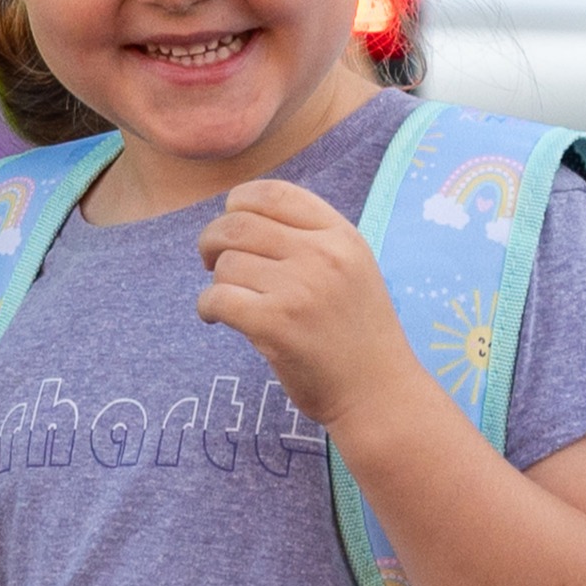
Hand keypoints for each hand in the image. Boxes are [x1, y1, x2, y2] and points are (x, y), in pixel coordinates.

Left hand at [195, 177, 419, 441]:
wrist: (379, 393)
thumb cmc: (357, 335)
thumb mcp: (351, 269)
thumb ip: (309, 238)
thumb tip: (239, 216)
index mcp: (341, 235)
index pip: (274, 192)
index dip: (238, 203)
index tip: (231, 225)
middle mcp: (323, 254)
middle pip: (238, 223)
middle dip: (212, 239)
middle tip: (210, 262)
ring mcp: (300, 288)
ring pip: (226, 263)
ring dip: (217, 282)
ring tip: (231, 302)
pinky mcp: (276, 324)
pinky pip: (216, 298)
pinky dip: (207, 308)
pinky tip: (216, 318)